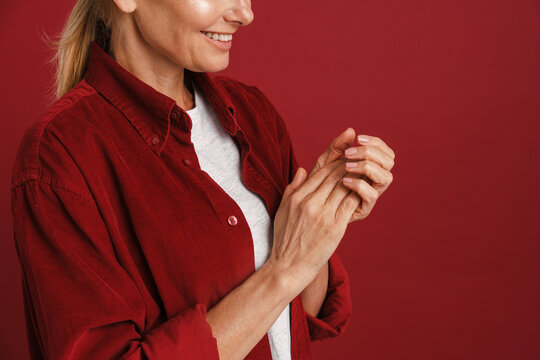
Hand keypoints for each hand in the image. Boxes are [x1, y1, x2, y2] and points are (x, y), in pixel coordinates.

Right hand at [269, 156, 360, 289]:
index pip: (320, 172)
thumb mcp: (282, 210)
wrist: (289, 266)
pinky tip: (364, 191)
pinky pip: (350, 203)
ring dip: (356, 178)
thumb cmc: (285, 239)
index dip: (335, 163)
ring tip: (365, 173)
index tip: (345, 159)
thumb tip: (302, 169)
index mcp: (298, 197)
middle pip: (334, 176)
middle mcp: (310, 203)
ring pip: (345, 187)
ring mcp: (324, 214)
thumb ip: (293, 188)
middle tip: (359, 161)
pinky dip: (358, 194)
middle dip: (348, 166)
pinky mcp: (336, 227)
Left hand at [308, 128, 394, 222]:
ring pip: (387, 177)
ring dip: (368, 167)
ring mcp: (371, 195)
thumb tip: (351, 130)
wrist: (310, 211)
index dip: (376, 143)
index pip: (385, 151)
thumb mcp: (325, 163)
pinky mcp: (364, 208)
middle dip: (372, 153)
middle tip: (349, 154)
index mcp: (370, 168)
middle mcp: (374, 181)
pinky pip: (372, 195)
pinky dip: (360, 184)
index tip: (358, 139)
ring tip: (347, 166)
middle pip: (390, 161)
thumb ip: (337, 147)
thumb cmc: (318, 186)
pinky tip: (344, 181)